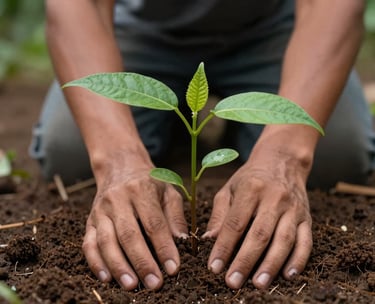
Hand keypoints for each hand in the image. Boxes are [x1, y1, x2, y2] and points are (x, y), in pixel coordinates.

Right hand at [82, 153, 187, 289]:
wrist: (120, 168)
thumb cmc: (149, 183)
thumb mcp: (168, 191)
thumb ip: (175, 216)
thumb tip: (182, 242)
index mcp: (141, 190)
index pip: (153, 222)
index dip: (163, 247)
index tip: (173, 268)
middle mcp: (118, 199)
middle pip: (128, 234)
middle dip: (142, 262)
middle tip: (155, 283)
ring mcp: (100, 210)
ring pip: (106, 241)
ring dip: (119, 266)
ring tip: (132, 285)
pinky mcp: (89, 221)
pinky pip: (88, 244)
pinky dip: (96, 263)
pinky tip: (107, 279)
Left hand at [204, 130, 312, 289]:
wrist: (283, 162)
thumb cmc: (251, 178)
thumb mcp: (230, 189)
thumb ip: (220, 214)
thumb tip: (210, 240)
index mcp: (252, 189)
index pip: (235, 222)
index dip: (224, 246)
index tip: (214, 267)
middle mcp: (275, 199)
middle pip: (260, 234)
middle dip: (245, 261)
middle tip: (232, 282)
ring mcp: (293, 209)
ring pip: (284, 240)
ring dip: (271, 265)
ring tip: (258, 284)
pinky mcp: (307, 218)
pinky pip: (306, 241)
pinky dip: (299, 260)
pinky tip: (288, 276)